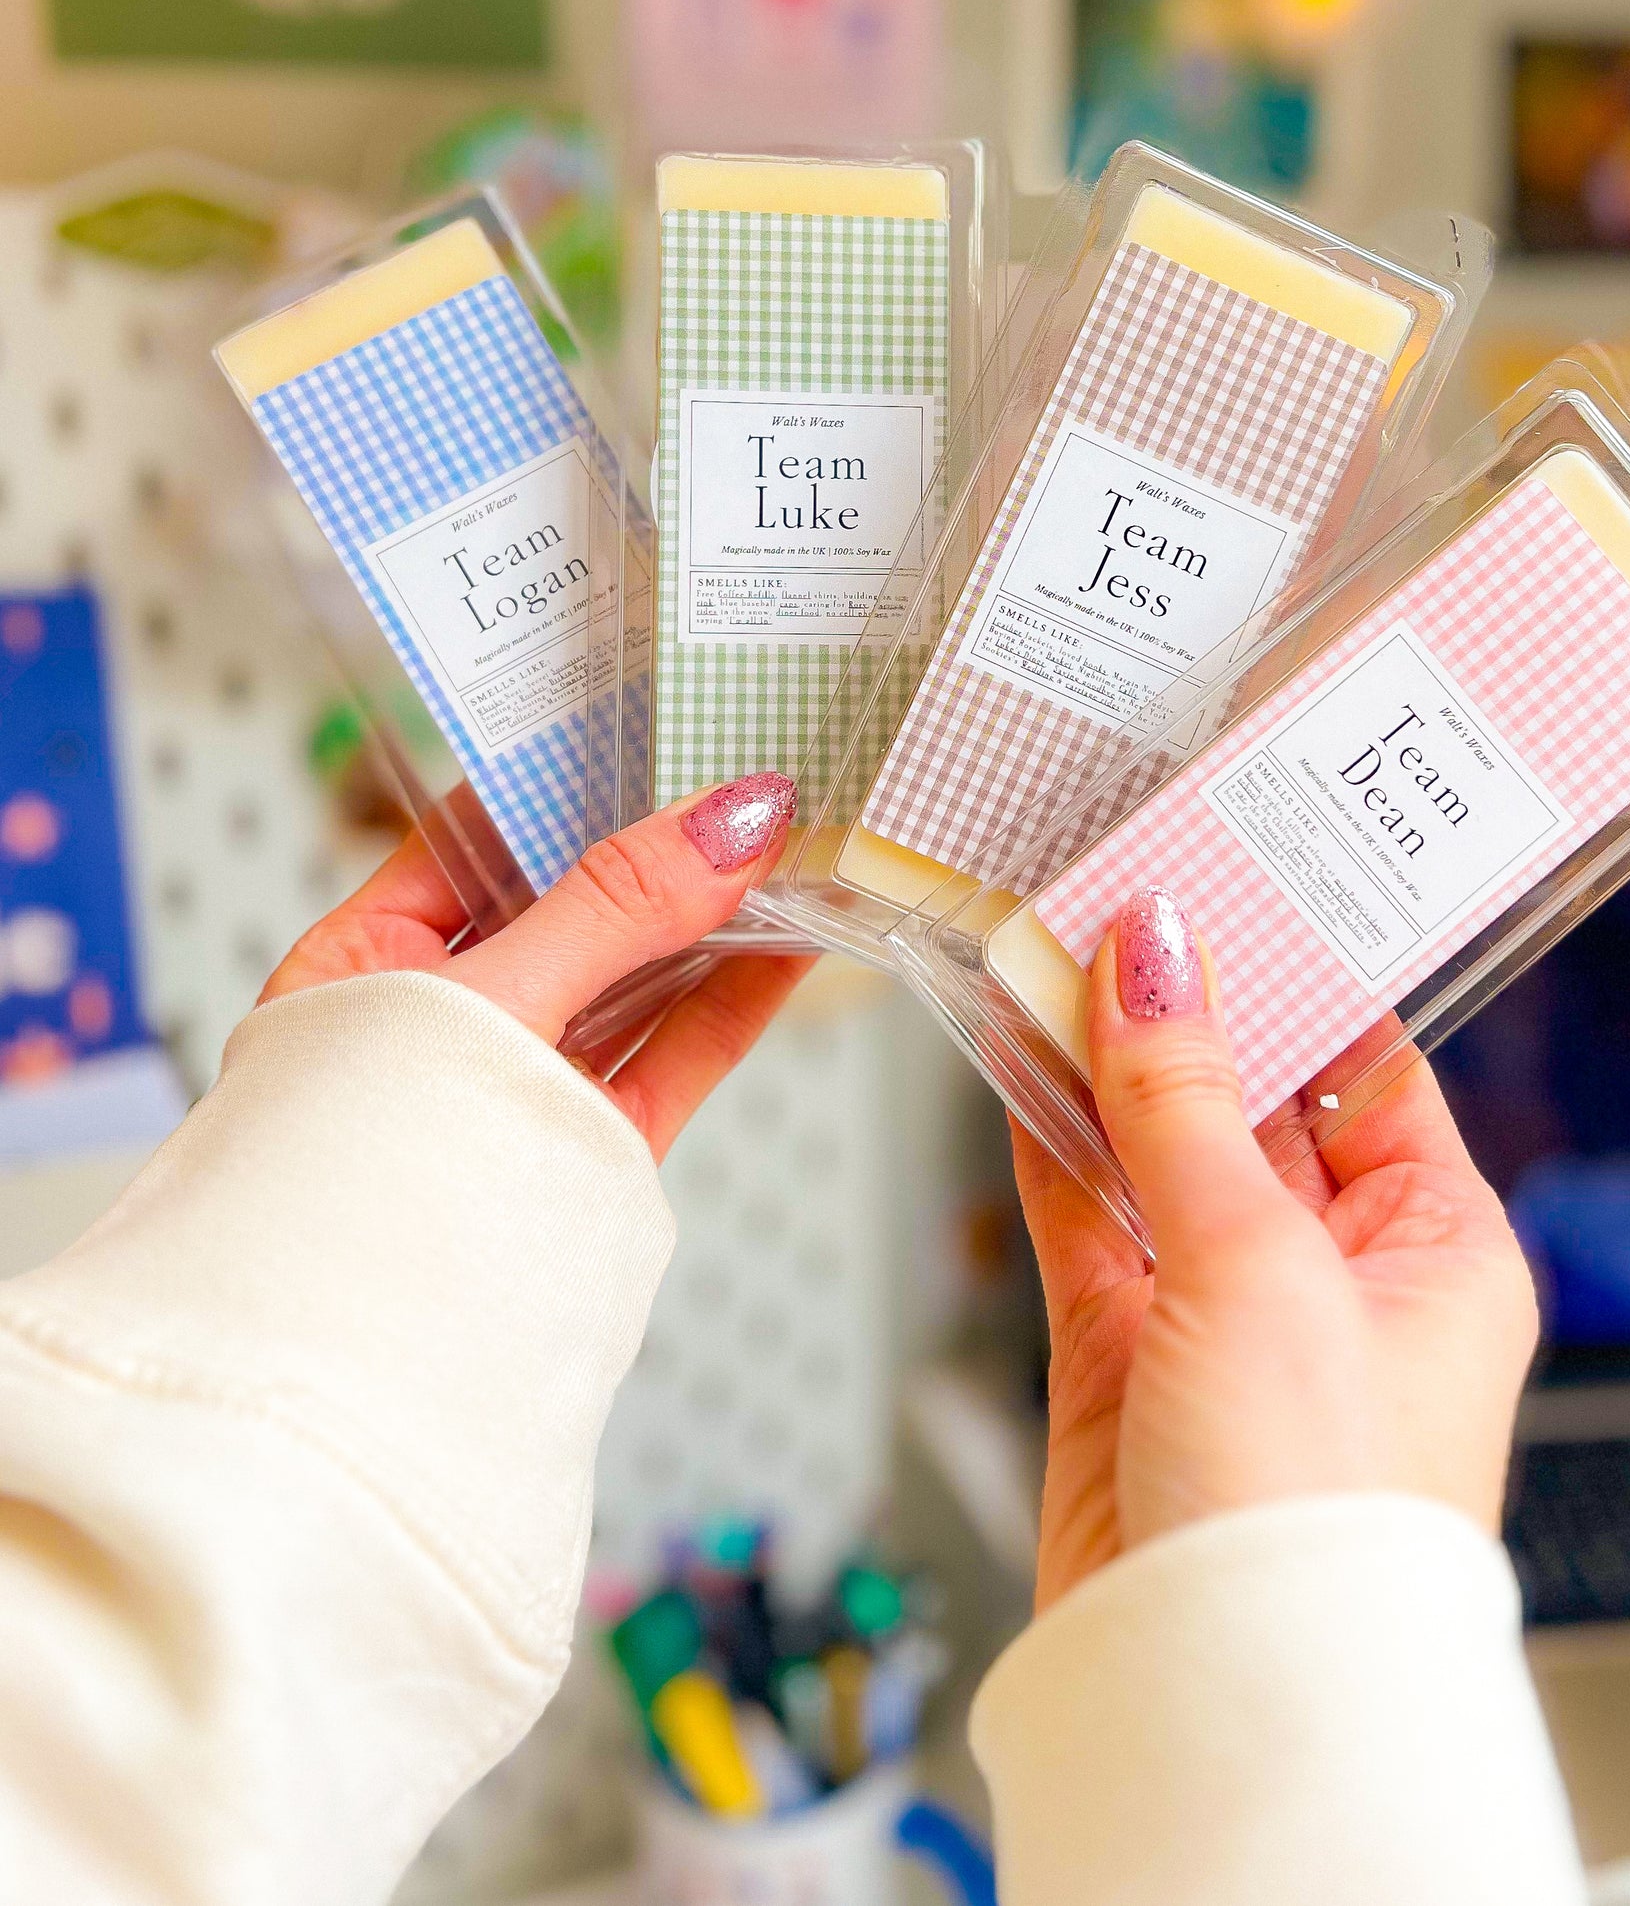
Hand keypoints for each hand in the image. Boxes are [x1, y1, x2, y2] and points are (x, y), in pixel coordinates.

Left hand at [263, 772, 813, 1158]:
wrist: (360, 1376)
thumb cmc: (368, 1177)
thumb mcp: (493, 1004)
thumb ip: (617, 910)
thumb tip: (732, 818)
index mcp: (366, 958)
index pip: (484, 838)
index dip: (577, 778)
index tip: (665, 722)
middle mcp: (441, 1015)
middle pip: (573, 904)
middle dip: (664, 845)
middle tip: (753, 771)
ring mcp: (521, 1083)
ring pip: (633, 978)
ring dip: (716, 917)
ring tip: (798, 847)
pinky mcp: (588, 1149)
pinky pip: (670, 1055)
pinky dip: (735, 1001)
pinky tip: (793, 947)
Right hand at [1013, 886, 1538, 1610]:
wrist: (1224, 1697)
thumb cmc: (1320, 1519)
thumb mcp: (1261, 1265)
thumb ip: (1187, 1102)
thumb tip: (1158, 951)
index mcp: (1435, 1246)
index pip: (1366, 1066)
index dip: (1294, 972)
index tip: (1224, 877)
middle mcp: (1336, 1275)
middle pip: (1251, 1100)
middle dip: (1181, 1009)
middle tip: (1109, 891)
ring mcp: (1223, 1314)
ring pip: (1152, 1151)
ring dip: (1098, 1062)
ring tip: (1041, 946)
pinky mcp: (1124, 1357)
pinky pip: (1083, 1215)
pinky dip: (1045, 1137)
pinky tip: (1014, 1053)